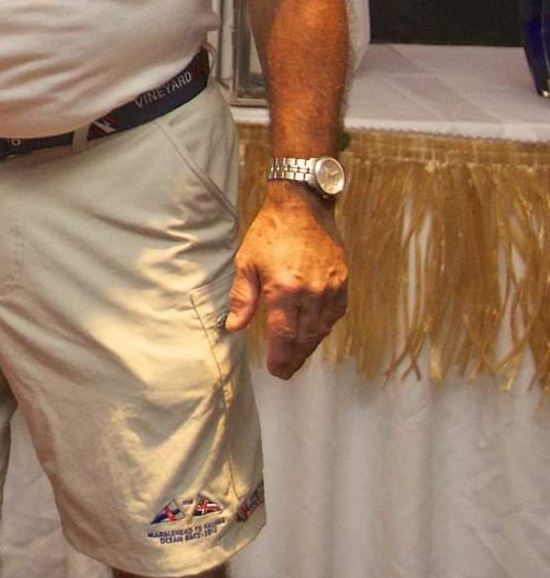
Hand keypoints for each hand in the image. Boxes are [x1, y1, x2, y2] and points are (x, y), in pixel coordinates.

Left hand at [226, 185, 348, 377]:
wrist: (303, 207)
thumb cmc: (270, 232)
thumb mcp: (246, 262)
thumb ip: (242, 298)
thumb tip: (234, 327)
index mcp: (285, 289)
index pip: (283, 335)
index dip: (280, 356)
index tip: (275, 370)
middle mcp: (311, 293)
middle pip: (305, 337)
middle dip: (294, 357)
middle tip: (285, 371)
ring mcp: (330, 288)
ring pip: (322, 329)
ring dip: (309, 346)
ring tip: (297, 357)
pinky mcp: (342, 282)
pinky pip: (335, 314)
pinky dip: (324, 328)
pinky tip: (315, 334)